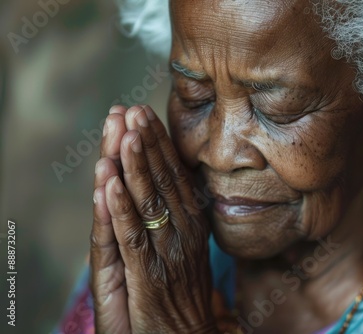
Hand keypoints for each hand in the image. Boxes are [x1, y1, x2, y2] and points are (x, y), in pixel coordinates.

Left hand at [90, 105, 215, 332]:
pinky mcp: (149, 276)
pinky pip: (133, 237)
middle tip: (133, 110)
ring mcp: (167, 253)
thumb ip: (178, 214)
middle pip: (164, 181)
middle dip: (147, 143)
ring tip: (124, 132)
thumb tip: (170, 180)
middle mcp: (183, 232)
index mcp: (191, 223)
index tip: (145, 114)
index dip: (159, 144)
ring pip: (149, 202)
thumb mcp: (186, 246)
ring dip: (135, 166)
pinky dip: (121, 209)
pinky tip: (111, 182)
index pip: (175, 175)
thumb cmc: (183, 291)